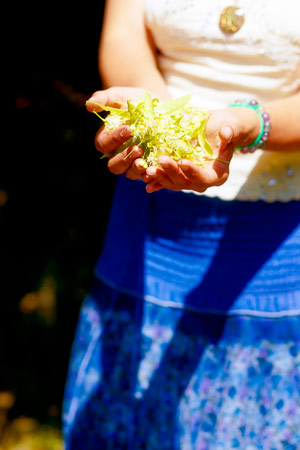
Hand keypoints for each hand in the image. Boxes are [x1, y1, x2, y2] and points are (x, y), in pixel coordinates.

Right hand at [86, 87, 168, 179]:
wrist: (158, 104)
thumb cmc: (133, 99)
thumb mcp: (119, 95)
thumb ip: (104, 99)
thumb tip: (88, 105)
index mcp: (107, 140)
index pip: (104, 144)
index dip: (115, 138)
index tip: (129, 129)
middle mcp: (117, 155)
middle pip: (114, 165)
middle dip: (124, 158)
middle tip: (138, 148)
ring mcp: (132, 162)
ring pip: (128, 173)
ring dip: (135, 169)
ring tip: (144, 159)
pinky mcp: (148, 166)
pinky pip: (145, 176)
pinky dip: (148, 175)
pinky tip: (154, 170)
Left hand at [142, 108, 259, 192]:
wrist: (216, 127)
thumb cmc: (226, 126)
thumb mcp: (230, 126)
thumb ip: (229, 132)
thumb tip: (226, 132)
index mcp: (218, 174)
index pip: (205, 178)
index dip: (193, 172)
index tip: (182, 161)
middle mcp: (203, 180)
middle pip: (186, 183)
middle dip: (172, 173)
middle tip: (161, 160)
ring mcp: (189, 179)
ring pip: (174, 183)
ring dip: (161, 177)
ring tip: (148, 169)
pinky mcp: (179, 174)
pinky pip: (167, 181)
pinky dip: (156, 181)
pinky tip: (146, 181)